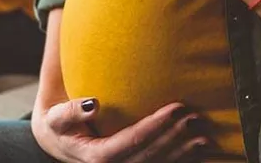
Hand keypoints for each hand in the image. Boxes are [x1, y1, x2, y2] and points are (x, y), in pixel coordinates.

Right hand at [31, 99, 208, 162]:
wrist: (58, 142)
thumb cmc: (59, 126)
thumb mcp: (56, 117)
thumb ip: (71, 111)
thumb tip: (93, 103)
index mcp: (96, 157)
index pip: (132, 141)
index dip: (155, 125)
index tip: (175, 108)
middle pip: (150, 155)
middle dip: (175, 136)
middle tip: (194, 116)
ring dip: (184, 152)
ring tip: (204, 136)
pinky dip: (180, 161)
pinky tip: (199, 152)